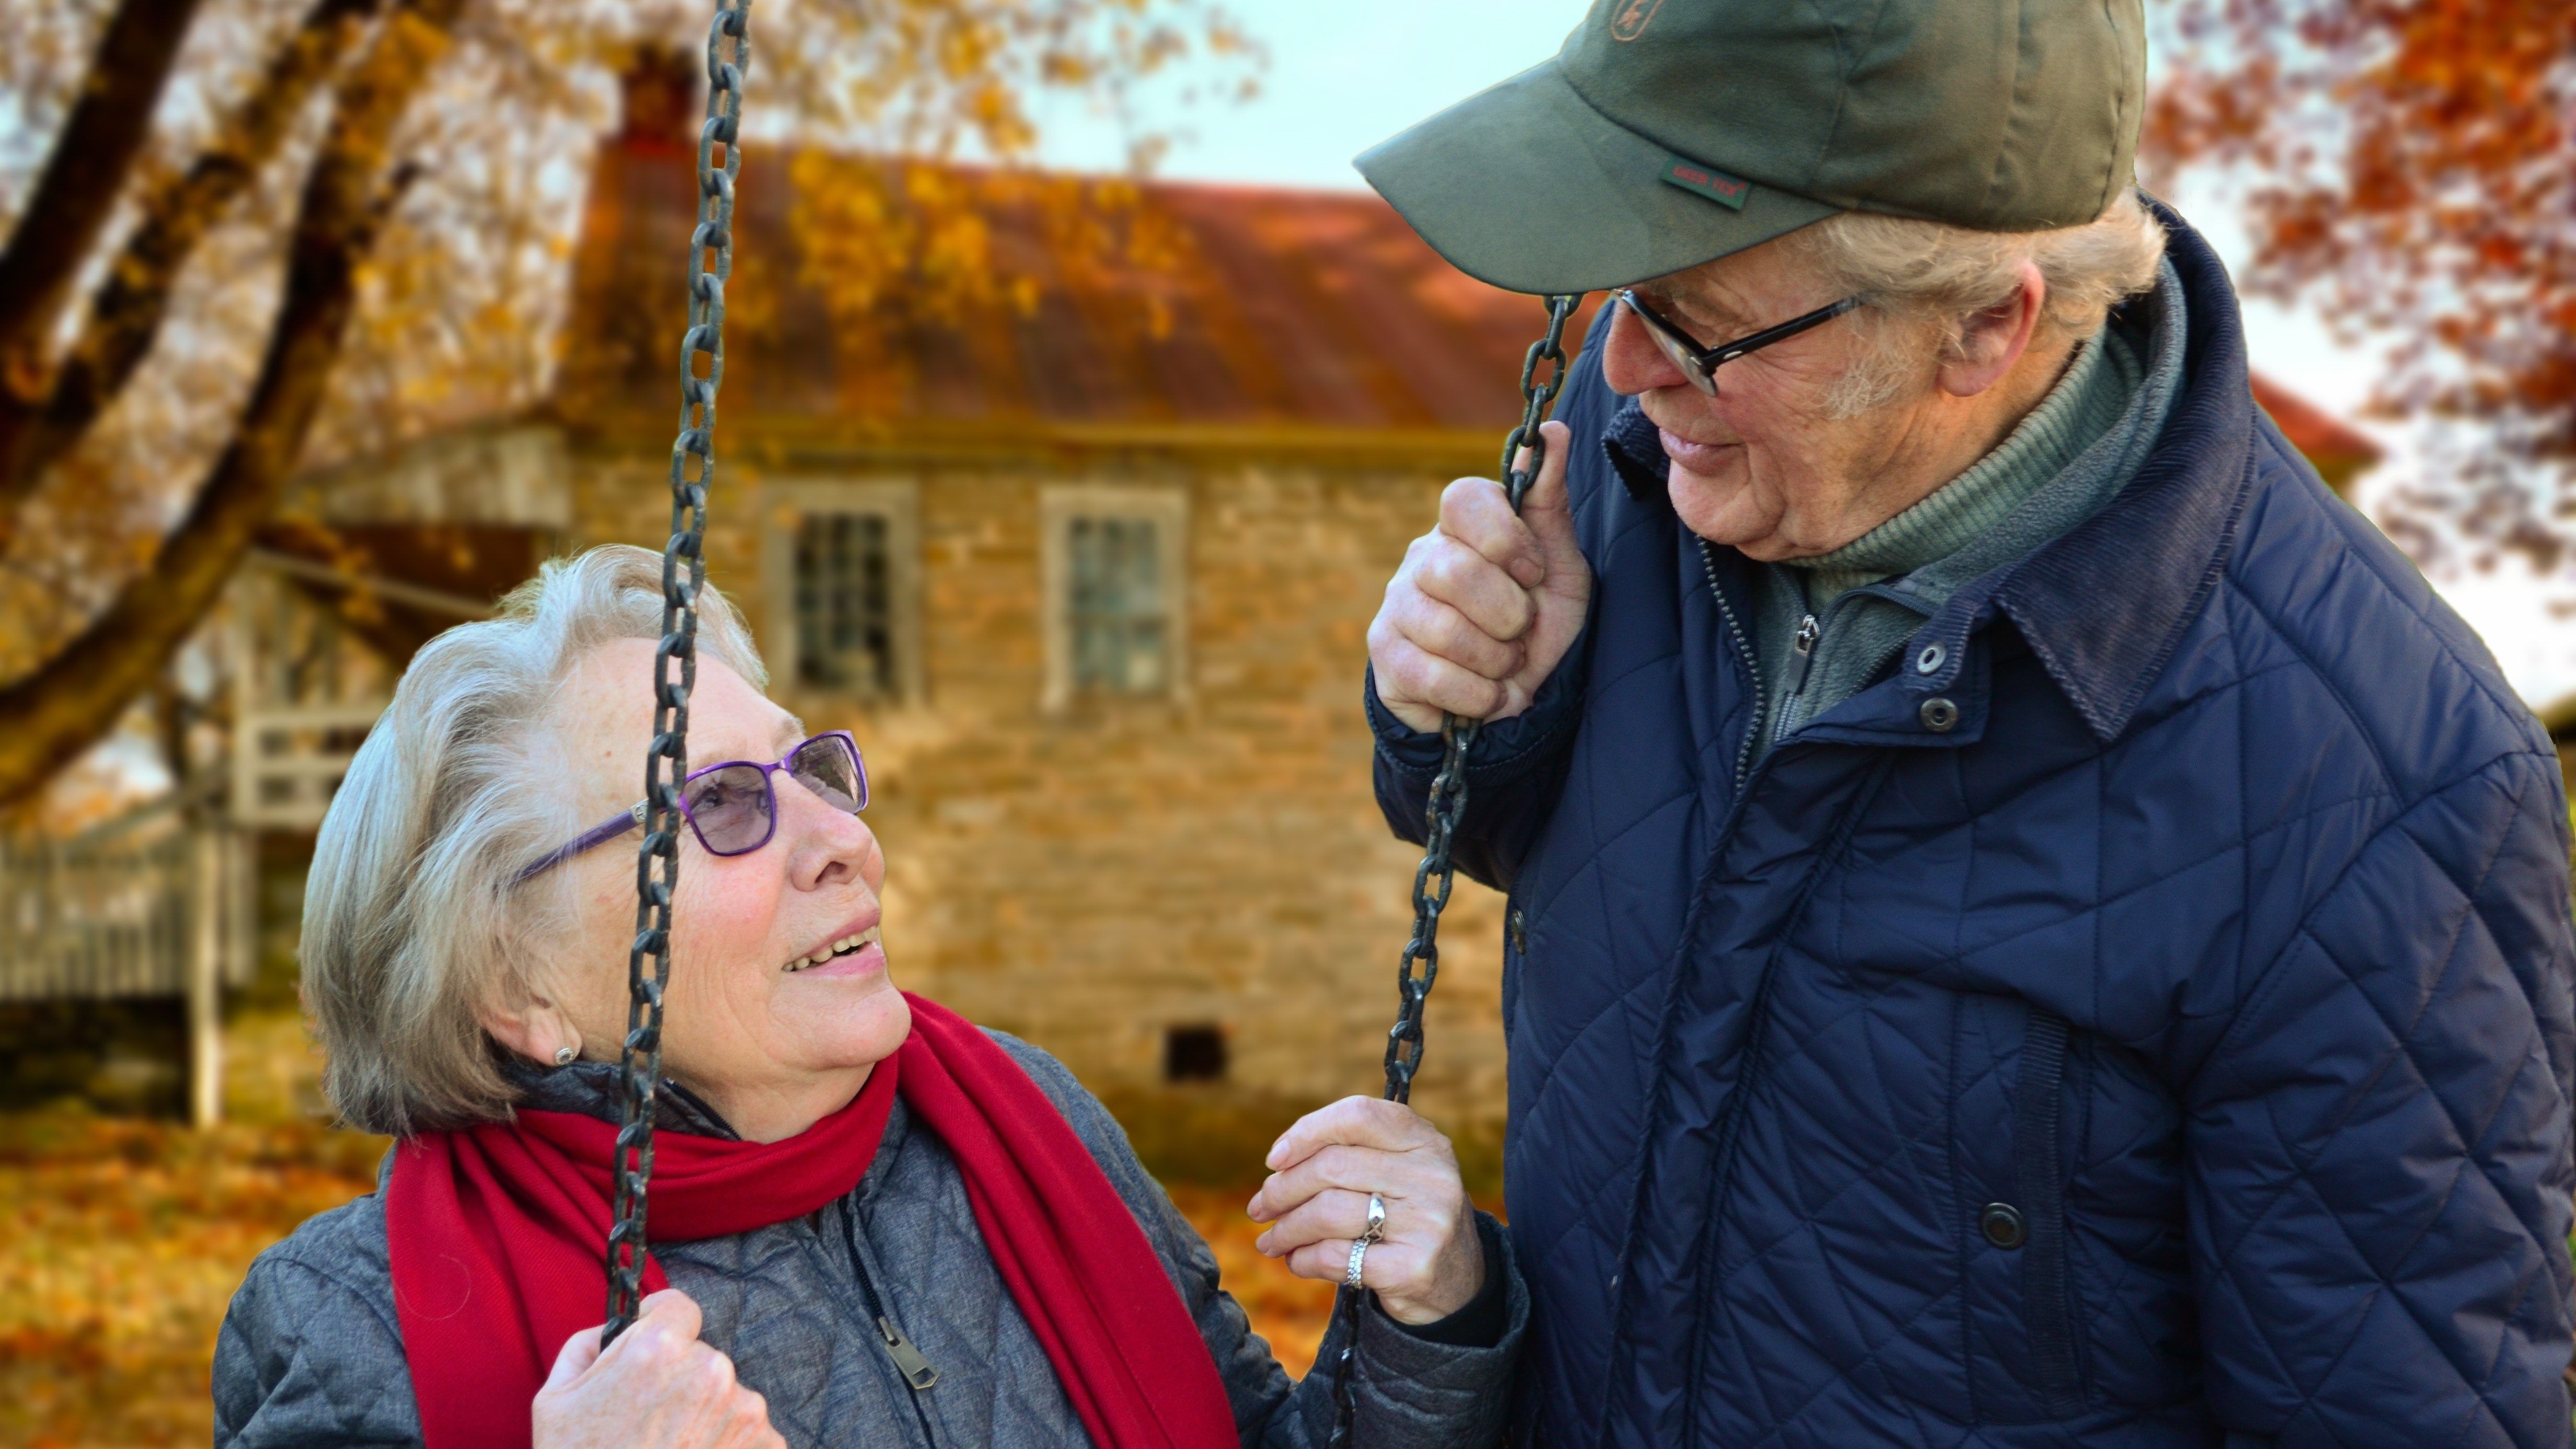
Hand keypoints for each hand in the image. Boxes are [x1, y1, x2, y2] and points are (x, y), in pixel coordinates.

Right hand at [533, 1289, 783, 1448]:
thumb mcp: (555, 1401)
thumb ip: (586, 1347)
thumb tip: (612, 1329)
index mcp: (658, 1349)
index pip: (677, 1307)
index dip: (660, 1324)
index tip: (652, 1348)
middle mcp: (711, 1370)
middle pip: (699, 1356)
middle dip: (679, 1379)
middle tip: (648, 1421)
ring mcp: (744, 1409)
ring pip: (724, 1394)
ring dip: (704, 1414)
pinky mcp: (766, 1444)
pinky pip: (746, 1431)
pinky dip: (725, 1445)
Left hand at [1245, 1097, 1483, 1324]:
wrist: (1459, 1282)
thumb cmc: (1408, 1216)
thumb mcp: (1398, 1171)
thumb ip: (1351, 1154)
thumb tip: (1278, 1164)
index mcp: (1425, 1141)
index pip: (1357, 1116)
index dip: (1306, 1132)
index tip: (1274, 1159)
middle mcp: (1432, 1176)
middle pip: (1332, 1168)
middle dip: (1282, 1189)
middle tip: (1260, 1208)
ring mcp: (1427, 1223)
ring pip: (1328, 1213)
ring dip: (1286, 1229)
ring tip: (1272, 1240)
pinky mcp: (1414, 1268)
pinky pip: (1336, 1257)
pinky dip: (1304, 1260)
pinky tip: (1297, 1261)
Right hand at [1367, 419, 1590, 733]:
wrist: (1511, 697)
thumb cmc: (1536, 623)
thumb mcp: (1560, 567)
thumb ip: (1550, 503)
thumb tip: (1553, 431)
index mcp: (1463, 527)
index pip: (1462, 498)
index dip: (1506, 540)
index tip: (1533, 574)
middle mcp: (1421, 557)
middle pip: (1457, 571)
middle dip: (1509, 615)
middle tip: (1520, 632)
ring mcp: (1396, 605)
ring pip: (1446, 631)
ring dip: (1497, 661)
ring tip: (1503, 665)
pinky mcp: (1384, 655)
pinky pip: (1432, 676)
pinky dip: (1477, 696)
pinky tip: (1485, 693)